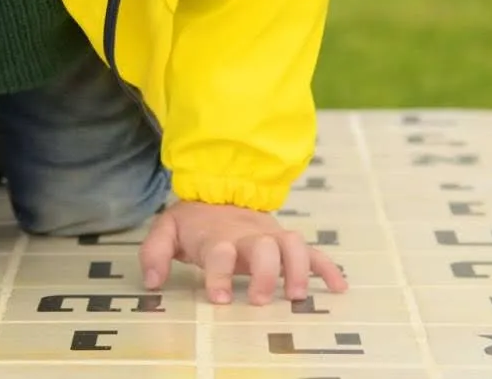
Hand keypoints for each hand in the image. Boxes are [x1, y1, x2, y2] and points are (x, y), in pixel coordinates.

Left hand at [139, 200, 348, 304]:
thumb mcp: (167, 229)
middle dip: (265, 274)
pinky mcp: (286, 241)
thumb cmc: (194, 221)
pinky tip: (338, 288)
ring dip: (299, 270)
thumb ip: (155, 252)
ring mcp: (271, 236)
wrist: (219, 190)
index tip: (218, 297)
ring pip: (292, 245)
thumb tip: (152, 281)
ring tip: (297, 297)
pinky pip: (312, 251)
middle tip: (258, 300)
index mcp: (218, 235)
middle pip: (264, 247)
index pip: (219, 252)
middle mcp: (248, 235)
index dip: (219, 273)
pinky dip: (327, 267)